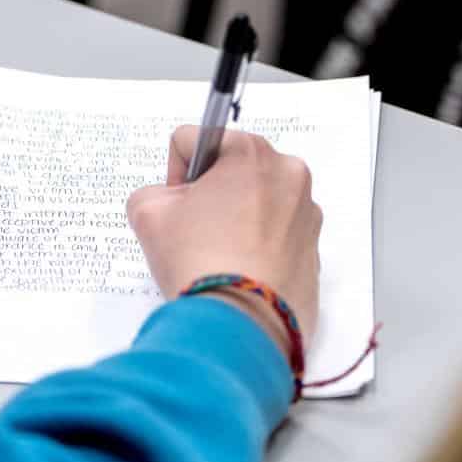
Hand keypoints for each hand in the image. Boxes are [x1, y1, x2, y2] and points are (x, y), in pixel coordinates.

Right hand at [126, 129, 321, 356]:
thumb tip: (168, 202)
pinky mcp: (314, 248)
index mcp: (250, 152)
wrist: (240, 323)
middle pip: (232, 169)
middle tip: (194, 229)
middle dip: (211, 193)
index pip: (195, 139)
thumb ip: (153, 192)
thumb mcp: (148, 215)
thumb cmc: (200, 262)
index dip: (175, 171)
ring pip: (256, 201)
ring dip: (235, 217)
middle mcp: (288, 174)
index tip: (176, 203)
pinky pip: (276, 233)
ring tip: (218, 253)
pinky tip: (238, 268)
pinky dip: (256, 244)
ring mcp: (306, 213)